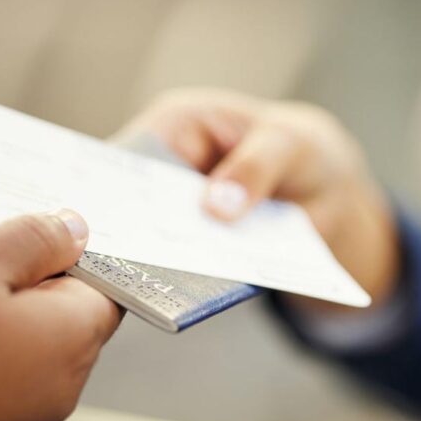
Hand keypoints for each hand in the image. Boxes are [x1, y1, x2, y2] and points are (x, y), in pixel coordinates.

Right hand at [0, 210, 121, 420]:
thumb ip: (32, 239)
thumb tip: (76, 229)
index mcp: (74, 337)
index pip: (100, 278)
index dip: (58, 243)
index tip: (16, 221)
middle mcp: (62, 380)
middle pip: (48, 300)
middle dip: (3, 259)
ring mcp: (26, 410)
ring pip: (13, 330)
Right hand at [120, 88, 400, 308]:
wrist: (323, 189)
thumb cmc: (297, 149)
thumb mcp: (288, 147)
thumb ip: (254, 168)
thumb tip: (215, 206)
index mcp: (176, 125)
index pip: (128, 155)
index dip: (110, 187)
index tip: (97, 219)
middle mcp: (164, 168)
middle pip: (131, 203)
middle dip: (128, 232)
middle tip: (117, 263)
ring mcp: (175, 212)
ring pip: (152, 240)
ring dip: (152, 262)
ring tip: (145, 285)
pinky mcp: (193, 247)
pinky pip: (181, 264)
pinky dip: (181, 278)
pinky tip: (179, 295)